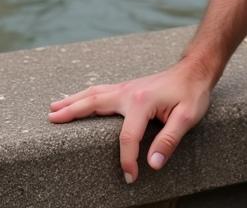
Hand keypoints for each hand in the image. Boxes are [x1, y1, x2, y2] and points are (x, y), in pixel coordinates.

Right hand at [47, 61, 212, 183]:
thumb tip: (152, 164)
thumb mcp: (188, 117)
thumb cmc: (192, 92)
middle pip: (95, 103)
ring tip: (53, 109)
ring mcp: (127, 88)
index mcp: (142, 102)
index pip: (128, 137)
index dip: (127, 160)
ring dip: (73, 101)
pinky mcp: (129, 88)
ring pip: (94, 94)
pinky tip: (77, 99)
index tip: (131, 177)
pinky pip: (102, 91)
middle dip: (73, 113)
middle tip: (50, 119)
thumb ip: (169, 140)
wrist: (195, 70)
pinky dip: (85, 95)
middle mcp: (130, 92)